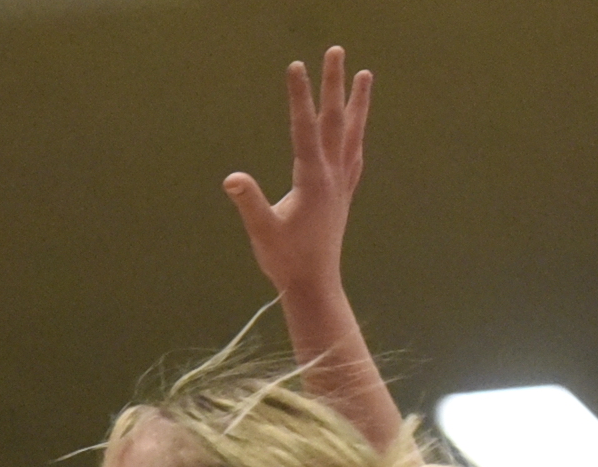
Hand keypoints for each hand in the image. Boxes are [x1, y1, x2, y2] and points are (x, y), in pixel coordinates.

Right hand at [224, 46, 371, 298]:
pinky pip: (354, 154)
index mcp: (313, 179)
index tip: (296, 66)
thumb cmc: (285, 260)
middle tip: (336, 51)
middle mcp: (333, 175)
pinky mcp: (343, 194)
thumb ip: (249, 202)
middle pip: (335, 119)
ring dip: (358, 102)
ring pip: (352, 132)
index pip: (305, 128)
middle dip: (334, 84)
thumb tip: (232, 178)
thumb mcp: (262, 231)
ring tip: (365, 74)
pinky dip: (357, 133)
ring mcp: (342, 183)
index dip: (299, 96)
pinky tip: (358, 128)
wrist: (314, 284)